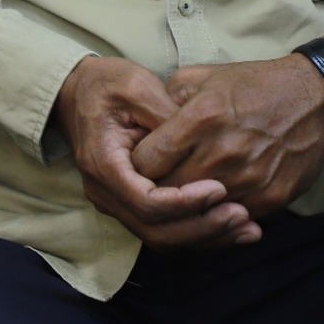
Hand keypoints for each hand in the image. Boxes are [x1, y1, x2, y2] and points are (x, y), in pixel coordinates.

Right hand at [54, 56, 257, 248]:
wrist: (77, 92)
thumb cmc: (108, 85)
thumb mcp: (138, 87)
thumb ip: (168, 116)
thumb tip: (203, 142)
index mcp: (104, 165)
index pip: (147, 203)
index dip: (186, 202)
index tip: (219, 188)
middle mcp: (105, 193)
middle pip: (155, 231)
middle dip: (202, 228)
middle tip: (242, 215)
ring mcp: (115, 203)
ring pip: (161, 238)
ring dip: (204, 237)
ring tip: (247, 227)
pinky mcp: (130, 205)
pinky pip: (163, 230)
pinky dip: (197, 232)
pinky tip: (232, 227)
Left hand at [130, 55, 323, 222]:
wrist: (316, 99)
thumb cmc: (253, 85)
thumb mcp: (201, 77)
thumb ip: (164, 100)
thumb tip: (139, 127)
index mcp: (202, 118)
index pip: (146, 161)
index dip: (136, 165)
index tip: (139, 162)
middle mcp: (224, 152)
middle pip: (167, 191)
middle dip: (155, 189)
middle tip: (153, 183)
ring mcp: (249, 178)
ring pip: (197, 211)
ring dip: (186, 205)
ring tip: (182, 193)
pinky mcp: (271, 198)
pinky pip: (230, 218)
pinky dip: (218, 211)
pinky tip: (214, 199)